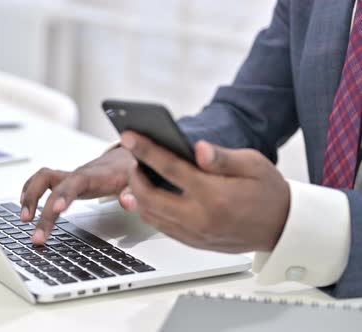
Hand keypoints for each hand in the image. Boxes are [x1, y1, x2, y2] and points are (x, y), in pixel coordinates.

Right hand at [21, 147, 137, 244]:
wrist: (123, 159)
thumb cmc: (128, 172)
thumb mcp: (136, 183)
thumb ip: (133, 193)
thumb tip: (129, 202)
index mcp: (93, 176)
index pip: (75, 182)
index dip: (64, 195)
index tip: (56, 210)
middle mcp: (76, 175)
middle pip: (52, 186)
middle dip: (41, 210)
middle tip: (37, 237)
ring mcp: (68, 178)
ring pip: (41, 180)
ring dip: (29, 198)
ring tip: (24, 220)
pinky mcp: (64, 182)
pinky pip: (41, 183)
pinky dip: (30, 193)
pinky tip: (25, 207)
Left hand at [120, 131, 289, 252]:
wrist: (283, 228)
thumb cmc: (269, 192)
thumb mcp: (253, 164)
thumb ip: (221, 157)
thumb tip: (198, 148)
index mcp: (214, 195)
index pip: (169, 169)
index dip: (145, 151)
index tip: (130, 138)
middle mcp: (200, 218)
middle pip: (149, 197)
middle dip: (134, 175)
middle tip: (133, 159)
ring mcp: (195, 233)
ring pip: (150, 215)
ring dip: (137, 195)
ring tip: (138, 175)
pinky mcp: (193, 242)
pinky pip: (161, 227)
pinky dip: (148, 210)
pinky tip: (147, 196)